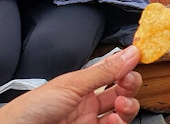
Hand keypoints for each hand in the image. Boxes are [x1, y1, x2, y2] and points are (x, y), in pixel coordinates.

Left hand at [0, 46, 141, 123]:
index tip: (138, 59)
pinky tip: (114, 119)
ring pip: (122, 111)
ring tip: (121, 105)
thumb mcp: (72, 84)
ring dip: (128, 105)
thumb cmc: (32, 109)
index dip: (126, 67)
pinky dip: (119, 122)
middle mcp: (88, 102)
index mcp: (82, 84)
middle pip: (122, 91)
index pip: (112, 72)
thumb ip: (104, 70)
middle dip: (130, 84)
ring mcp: (90, 120)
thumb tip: (130, 52)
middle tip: (128, 81)